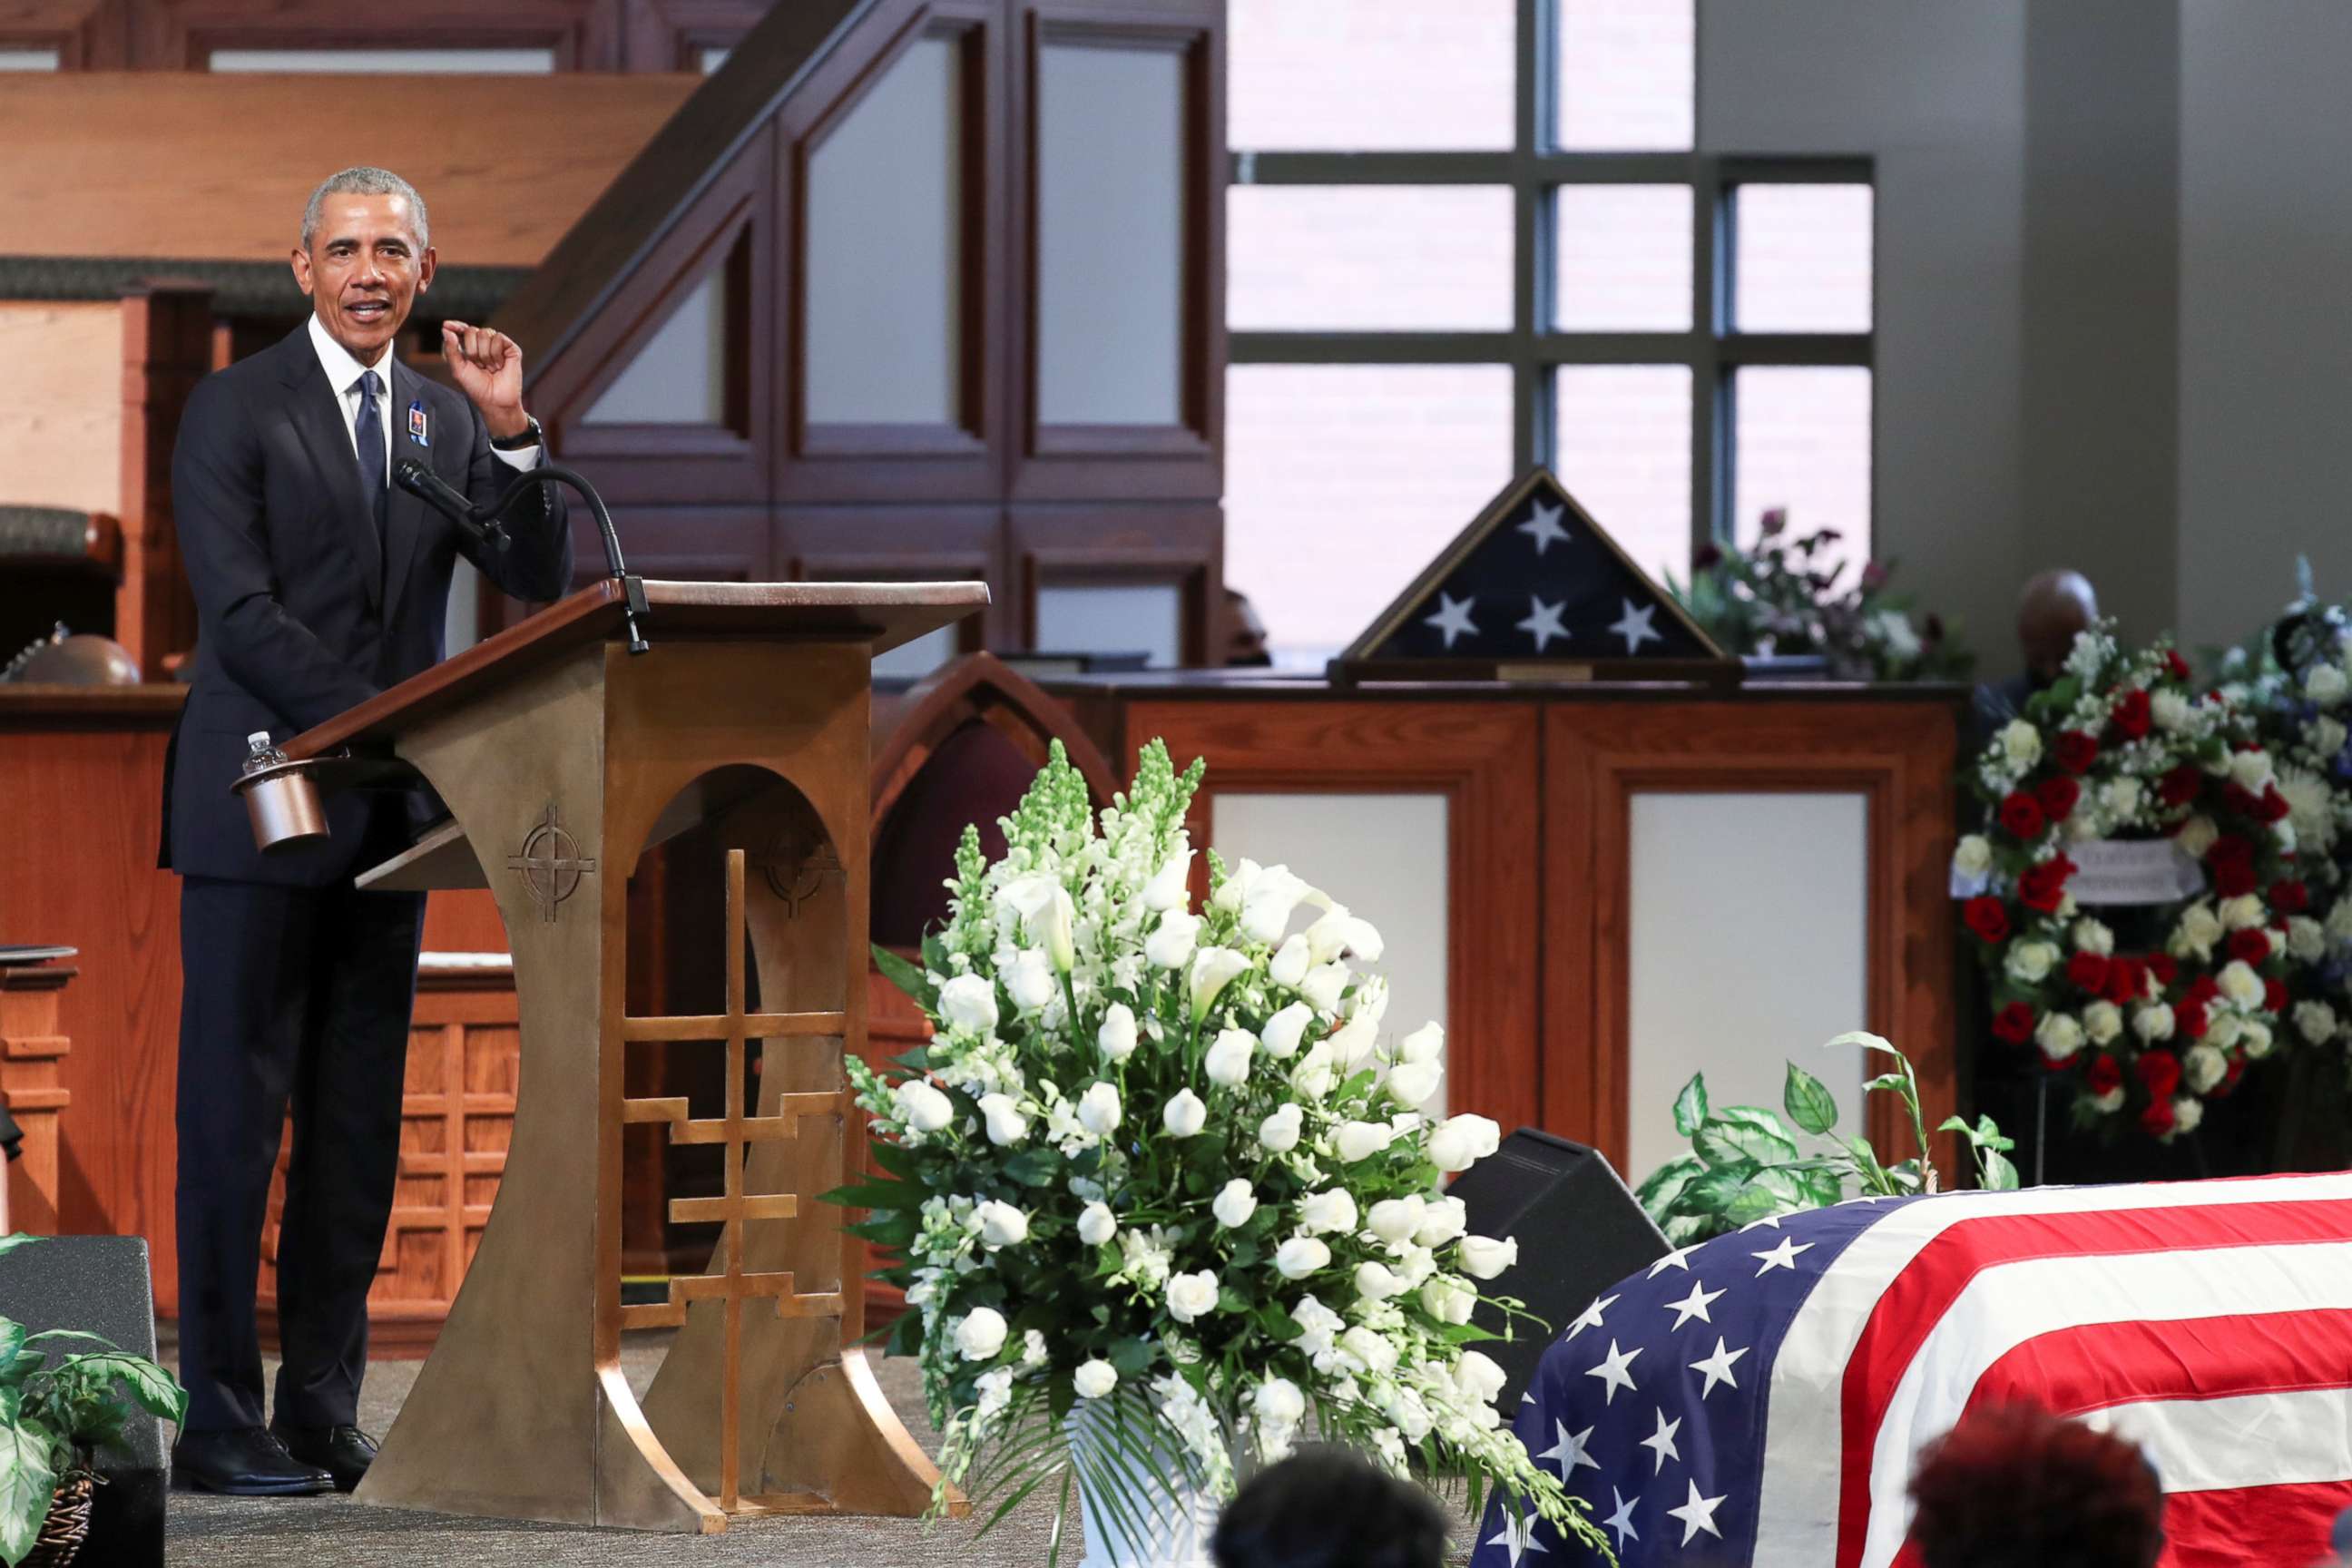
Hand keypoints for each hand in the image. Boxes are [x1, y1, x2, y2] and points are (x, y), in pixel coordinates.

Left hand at [441, 321, 528, 440]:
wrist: (495, 401)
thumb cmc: (477, 388)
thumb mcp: (458, 369)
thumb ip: (451, 349)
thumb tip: (445, 328)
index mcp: (470, 348)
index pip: (462, 330)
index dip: (456, 326)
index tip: (447, 325)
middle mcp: (484, 345)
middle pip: (472, 331)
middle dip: (472, 350)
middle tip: (478, 365)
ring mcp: (498, 345)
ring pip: (485, 333)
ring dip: (484, 354)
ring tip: (490, 368)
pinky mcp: (511, 348)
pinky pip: (498, 338)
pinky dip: (496, 353)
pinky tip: (499, 365)